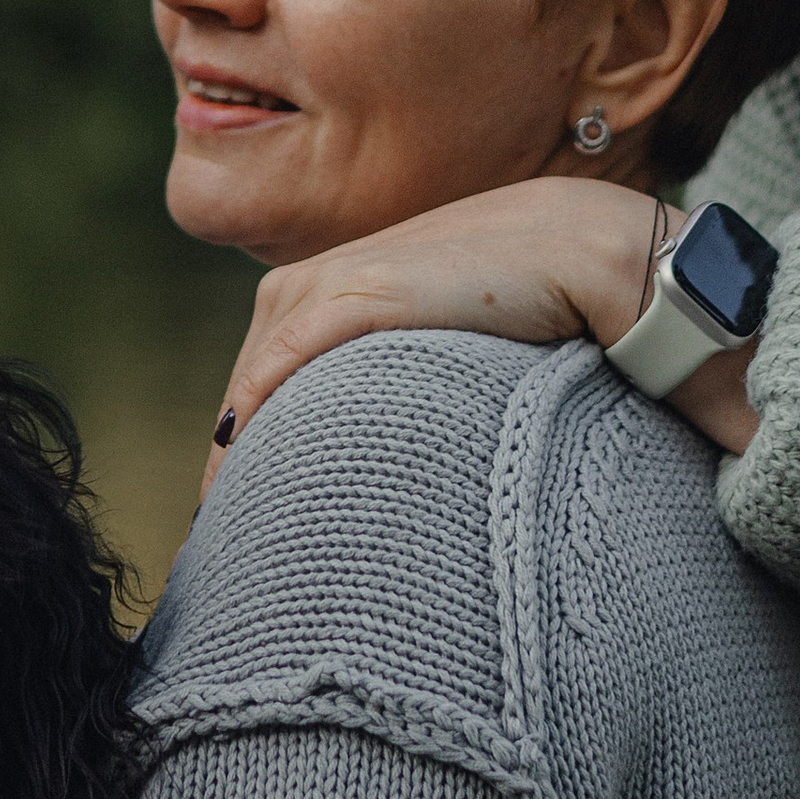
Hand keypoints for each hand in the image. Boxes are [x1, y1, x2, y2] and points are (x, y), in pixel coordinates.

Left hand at [201, 177, 760, 488]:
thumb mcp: (442, 353)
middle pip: (246, 389)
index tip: (233, 524)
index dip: (245, 451)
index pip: (262, 381)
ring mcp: (331, 283)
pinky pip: (279, 363)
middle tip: (216, 546)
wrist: (583, 252)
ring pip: (253, 382)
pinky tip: (239, 469)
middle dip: (230, 465)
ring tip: (225, 530)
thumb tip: (399, 471)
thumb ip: (404, 387)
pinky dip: (251, 416)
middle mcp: (314, 282)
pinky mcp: (358, 294)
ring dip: (233, 455)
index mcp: (328, 290)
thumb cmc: (524, 306)